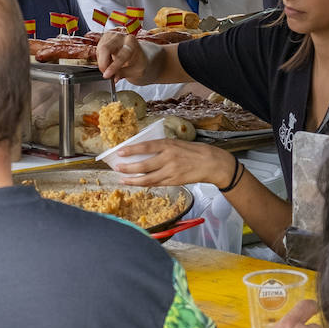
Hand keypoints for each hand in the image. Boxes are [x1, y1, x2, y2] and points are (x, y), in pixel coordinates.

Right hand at [96, 30, 145, 81]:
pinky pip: (98, 50)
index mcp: (132, 43)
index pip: (120, 55)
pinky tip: (108, 62)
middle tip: (105, 74)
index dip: (113, 67)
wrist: (137, 54)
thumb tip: (113, 77)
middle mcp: (121, 37)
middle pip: (105, 48)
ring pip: (99, 50)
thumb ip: (123, 74)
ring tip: (110, 68)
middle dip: (103, 64)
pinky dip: (101, 59)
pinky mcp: (104, 38)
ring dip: (102, 62)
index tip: (107, 75)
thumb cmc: (138, 61)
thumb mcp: (135, 71)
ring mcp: (111, 36)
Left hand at [109, 138, 231, 186]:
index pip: (146, 146)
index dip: (132, 150)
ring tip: (123, 179)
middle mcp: (169, 158)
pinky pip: (156, 183)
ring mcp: (171, 171)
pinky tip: (137, 183)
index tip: (120, 152)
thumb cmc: (194, 151)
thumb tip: (142, 150)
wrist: (211, 163)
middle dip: (128, 167)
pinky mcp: (174, 181)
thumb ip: (161, 147)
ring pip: (148, 178)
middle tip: (117, 167)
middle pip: (144, 165)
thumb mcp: (177, 143)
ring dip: (133, 180)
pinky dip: (145, 184)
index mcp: (169, 145)